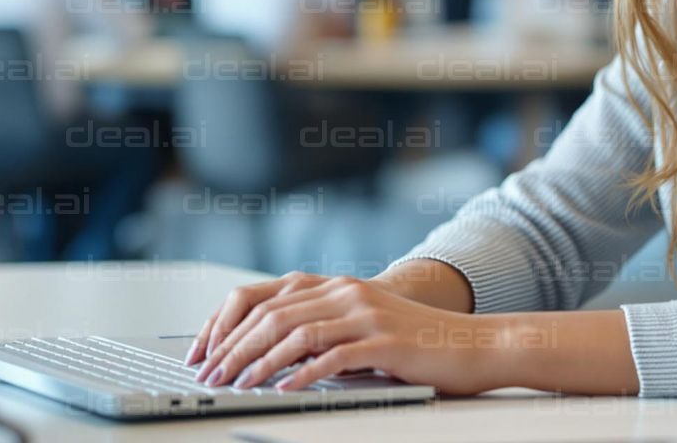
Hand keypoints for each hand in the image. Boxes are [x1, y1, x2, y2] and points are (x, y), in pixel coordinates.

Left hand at [186, 272, 506, 394]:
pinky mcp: (383, 342)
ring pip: (295, 332)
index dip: (226, 324)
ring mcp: (365, 314)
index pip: (263, 297)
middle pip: (272, 315)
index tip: (203, 352)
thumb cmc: (416, 344)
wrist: (473, 345)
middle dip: (232, 347)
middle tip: (210, 375)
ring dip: (259, 362)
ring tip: (236, 386)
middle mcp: (346, 292)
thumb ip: (323, 330)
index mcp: (336, 286)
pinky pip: (332, 356)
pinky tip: (283, 390)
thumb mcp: (362, 327)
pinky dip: (302, 374)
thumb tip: (269, 356)